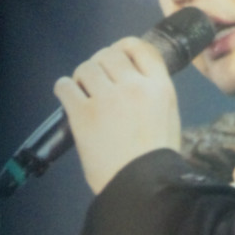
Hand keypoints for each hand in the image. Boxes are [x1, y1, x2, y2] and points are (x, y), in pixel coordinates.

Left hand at [54, 37, 180, 193]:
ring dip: (81, 76)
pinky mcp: (83, 114)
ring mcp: (107, 99)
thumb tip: (130, 76)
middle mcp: (134, 86)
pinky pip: (65, 87)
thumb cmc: (159, 158)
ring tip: (83, 90)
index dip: (125, 48)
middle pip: (110, 54)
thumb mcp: (169, 116)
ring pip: (86, 67)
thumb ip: (153, 92)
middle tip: (97, 79)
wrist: (141, 186)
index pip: (140, 48)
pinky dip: (64, 88)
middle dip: (101, 63)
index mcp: (160, 87)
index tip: (118, 56)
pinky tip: (69, 97)